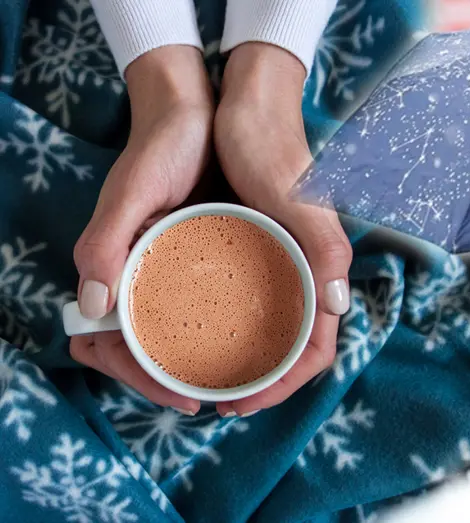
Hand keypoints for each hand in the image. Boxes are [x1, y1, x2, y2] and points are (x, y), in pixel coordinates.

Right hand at [70, 46, 212, 414]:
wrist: (194, 113)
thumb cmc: (160, 148)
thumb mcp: (130, 192)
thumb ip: (105, 243)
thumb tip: (94, 308)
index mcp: (115, 270)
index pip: (114, 347)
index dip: (145, 379)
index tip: (186, 399)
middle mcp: (138, 275)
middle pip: (142, 350)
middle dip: (170, 382)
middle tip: (218, 400)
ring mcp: (169, 268)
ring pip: (171, 334)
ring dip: (192, 365)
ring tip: (235, 384)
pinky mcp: (197, 256)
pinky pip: (198, 306)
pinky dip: (213, 331)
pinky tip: (243, 340)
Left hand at [213, 43, 351, 416]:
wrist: (247, 105)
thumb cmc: (273, 149)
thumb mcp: (298, 197)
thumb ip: (325, 247)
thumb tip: (336, 307)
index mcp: (322, 267)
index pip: (317, 346)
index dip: (285, 383)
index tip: (243, 401)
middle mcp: (305, 271)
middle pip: (295, 346)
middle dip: (263, 382)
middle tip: (218, 397)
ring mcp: (281, 261)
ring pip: (274, 326)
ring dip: (248, 358)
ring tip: (206, 373)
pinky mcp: (257, 247)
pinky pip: (251, 299)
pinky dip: (230, 324)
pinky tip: (196, 326)